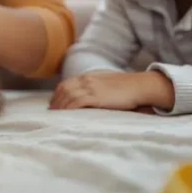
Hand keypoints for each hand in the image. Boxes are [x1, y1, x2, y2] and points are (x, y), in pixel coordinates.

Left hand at [49, 71, 174, 111]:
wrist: (139, 85)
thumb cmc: (127, 87)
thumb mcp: (107, 83)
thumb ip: (97, 87)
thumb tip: (91, 98)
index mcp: (88, 76)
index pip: (66, 84)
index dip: (57, 95)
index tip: (54, 104)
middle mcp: (86, 80)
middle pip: (63, 90)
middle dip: (55, 101)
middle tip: (52, 113)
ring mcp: (91, 87)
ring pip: (67, 95)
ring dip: (60, 106)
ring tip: (56, 116)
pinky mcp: (96, 96)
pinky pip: (76, 102)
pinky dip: (68, 108)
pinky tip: (65, 114)